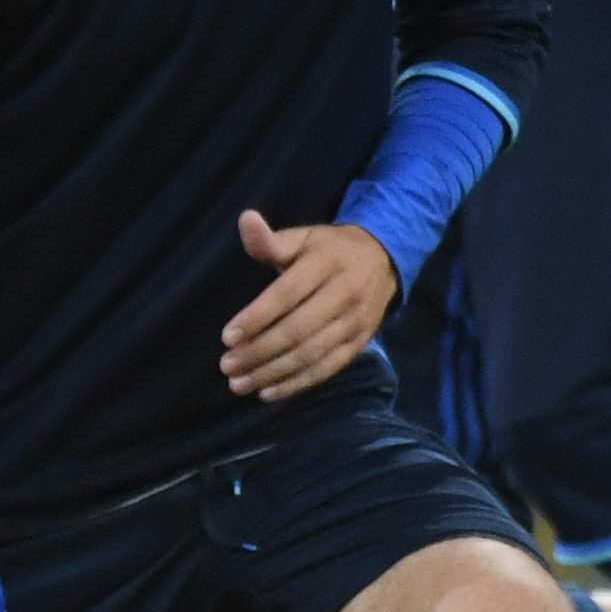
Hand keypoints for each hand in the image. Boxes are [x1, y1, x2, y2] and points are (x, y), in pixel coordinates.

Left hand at [220, 210, 394, 401]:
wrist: (384, 258)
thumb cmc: (328, 249)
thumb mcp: (302, 237)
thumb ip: (270, 240)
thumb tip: (246, 220)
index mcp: (326, 263)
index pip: (287, 295)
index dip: (257, 317)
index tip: (227, 336)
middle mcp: (345, 293)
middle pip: (298, 330)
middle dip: (259, 351)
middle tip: (226, 365)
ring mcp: (356, 321)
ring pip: (311, 354)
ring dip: (272, 373)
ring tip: (238, 383)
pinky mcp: (360, 342)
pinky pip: (327, 368)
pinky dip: (297, 383)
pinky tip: (267, 392)